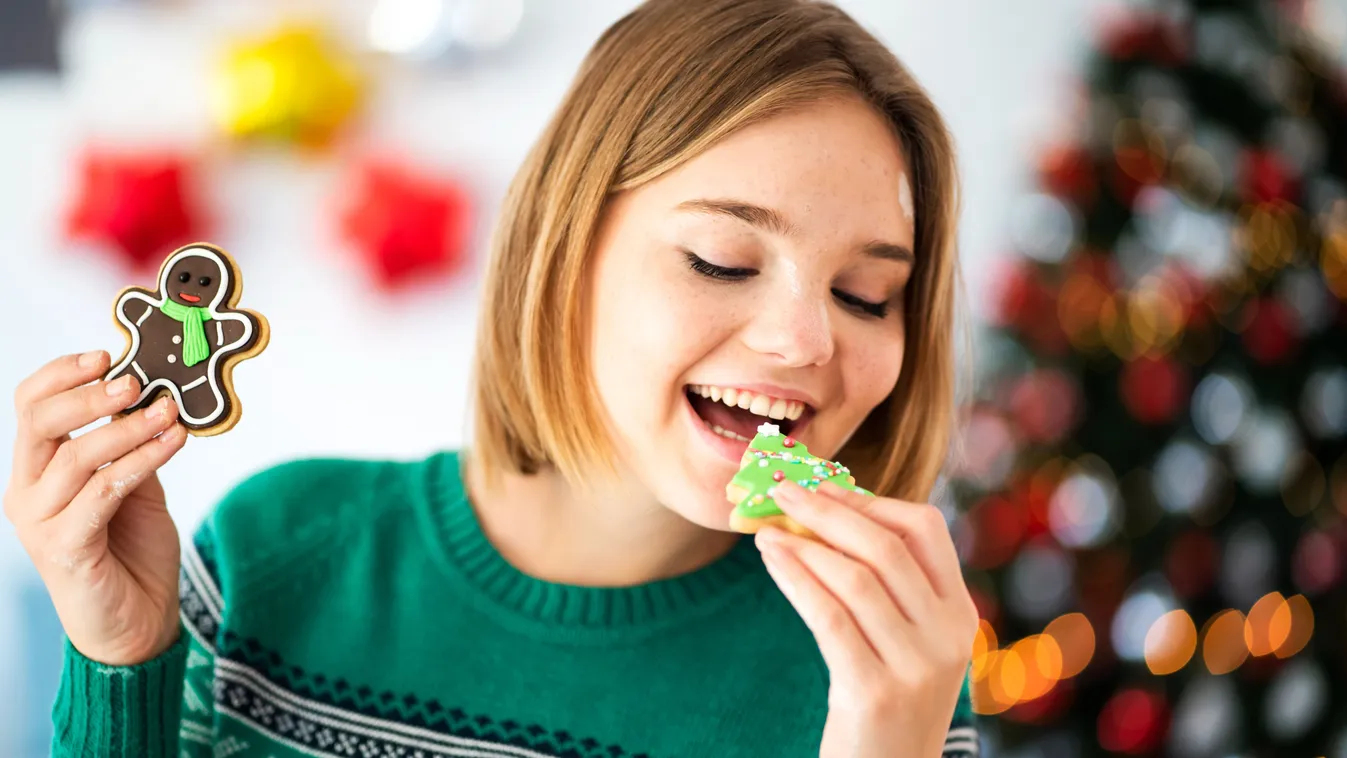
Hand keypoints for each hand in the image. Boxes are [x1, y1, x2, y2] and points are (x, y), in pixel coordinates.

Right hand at [4, 351, 187, 665]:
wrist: (137, 621)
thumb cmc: (132, 550)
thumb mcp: (135, 484)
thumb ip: (132, 444)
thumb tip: (154, 395)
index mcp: (37, 470)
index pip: (30, 405)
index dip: (62, 374)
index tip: (105, 355)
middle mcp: (27, 492)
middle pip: (41, 422)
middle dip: (90, 394)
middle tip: (136, 381)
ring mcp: (40, 521)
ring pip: (78, 455)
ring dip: (130, 428)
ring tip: (170, 413)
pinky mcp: (64, 548)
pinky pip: (104, 491)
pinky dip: (142, 460)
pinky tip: (173, 442)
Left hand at [756, 480, 977, 757]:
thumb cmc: (885, 701)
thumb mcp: (904, 642)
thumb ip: (883, 586)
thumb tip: (823, 509)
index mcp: (960, 612)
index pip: (925, 528)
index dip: (870, 499)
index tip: (822, 485)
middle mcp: (949, 635)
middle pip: (886, 547)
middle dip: (828, 510)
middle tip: (782, 489)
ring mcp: (917, 666)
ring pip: (856, 579)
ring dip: (804, 543)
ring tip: (765, 528)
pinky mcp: (876, 692)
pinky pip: (830, 618)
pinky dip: (796, 579)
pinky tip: (772, 561)